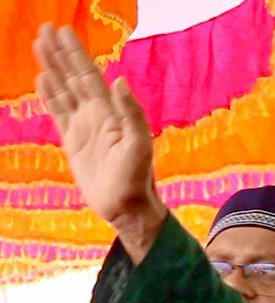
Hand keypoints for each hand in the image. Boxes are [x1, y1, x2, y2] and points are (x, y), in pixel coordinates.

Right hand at [33, 24, 166, 262]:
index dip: (75, 54)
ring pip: (64, 91)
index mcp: (111, 112)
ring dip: (52, 68)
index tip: (62, 31)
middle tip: (45, 29)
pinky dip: (50, 95)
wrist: (127, 207)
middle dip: (60, 54)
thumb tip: (119, 80)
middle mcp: (97, 115)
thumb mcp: (139, 145)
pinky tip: (43, 79)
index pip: (89, 76)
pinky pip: (58, 113)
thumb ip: (132, 113)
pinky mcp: (73, 143)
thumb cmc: (137, 178)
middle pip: (74, 77)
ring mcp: (84, 127)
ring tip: (39, 46)